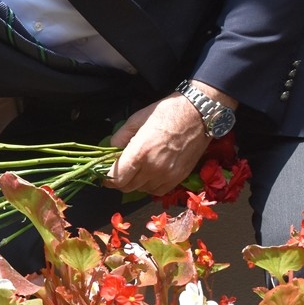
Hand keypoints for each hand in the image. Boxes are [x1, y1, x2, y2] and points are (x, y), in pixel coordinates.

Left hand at [104, 83, 233, 193]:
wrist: (199, 114)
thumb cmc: (167, 113)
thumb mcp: (137, 119)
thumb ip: (120, 137)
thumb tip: (111, 150)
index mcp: (140, 152)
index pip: (116, 178)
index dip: (107, 178)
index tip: (104, 174)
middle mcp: (153, 167)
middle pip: (127, 187)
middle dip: (119, 181)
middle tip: (119, 171)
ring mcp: (167, 175)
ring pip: (142, 190)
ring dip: (135, 183)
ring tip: (137, 169)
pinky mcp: (179, 177)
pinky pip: (158, 191)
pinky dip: (150, 186)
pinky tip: (150, 174)